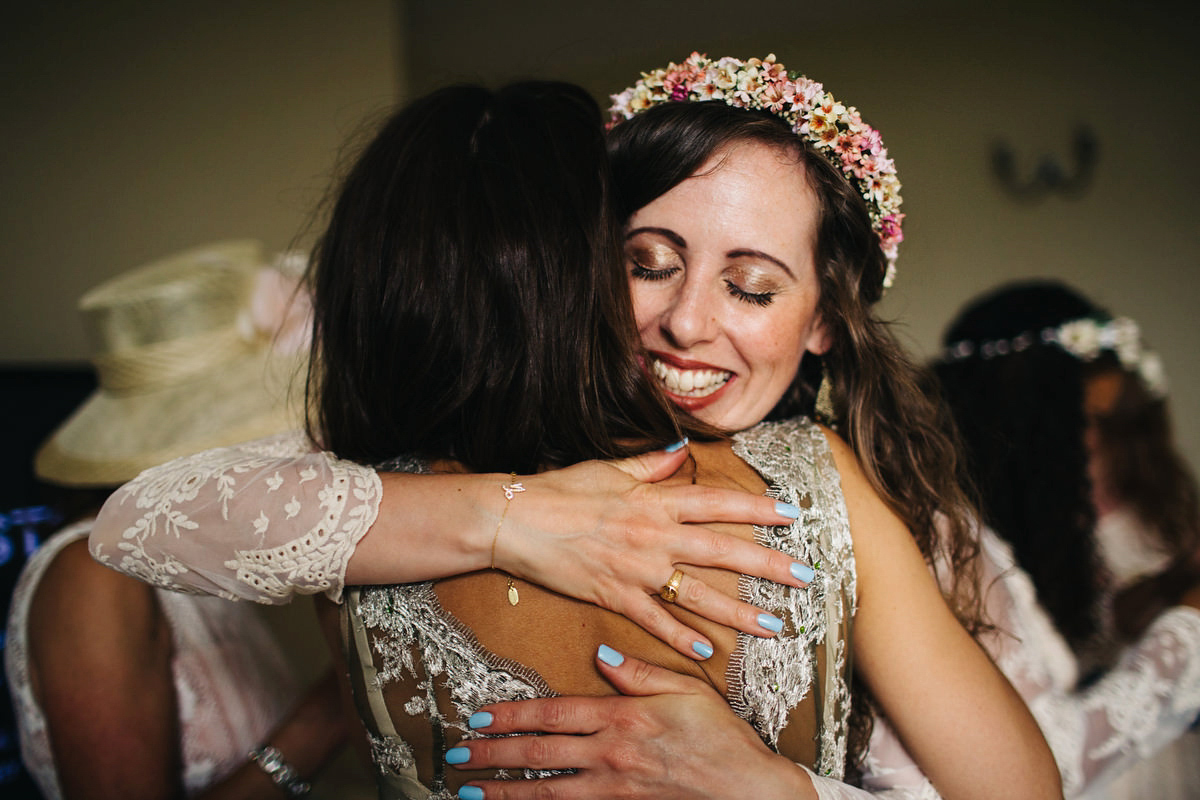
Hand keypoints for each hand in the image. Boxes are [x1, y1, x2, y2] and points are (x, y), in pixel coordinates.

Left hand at [450, 648, 814, 799]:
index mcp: (623, 718)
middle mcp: (612, 755)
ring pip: (547, 793)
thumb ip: (641, 673)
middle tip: (456, 754)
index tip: (479, 714)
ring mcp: (615, 790)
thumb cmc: (723, 738)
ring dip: (504, 793)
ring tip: (469, 791)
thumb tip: (602, 654)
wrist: (750, 791)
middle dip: (493, 754)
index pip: (554, 714)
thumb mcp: (688, 690)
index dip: (512, 715)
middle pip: (540, 755)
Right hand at [496, 443, 812, 658]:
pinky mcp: (613, 596)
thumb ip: (650, 464)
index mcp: (654, 501)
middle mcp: (653, 536)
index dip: (757, 510)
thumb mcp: (608, 469)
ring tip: (774, 625)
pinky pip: (654, 622)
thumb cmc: (561, 489)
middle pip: (722, 552)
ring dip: (738, 613)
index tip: (793, 516)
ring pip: (697, 594)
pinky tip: (707, 655)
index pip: (717, 504)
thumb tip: (681, 449)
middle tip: (805, 576)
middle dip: (768, 565)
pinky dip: (680, 639)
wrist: (517, 520)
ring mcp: (635, 569)